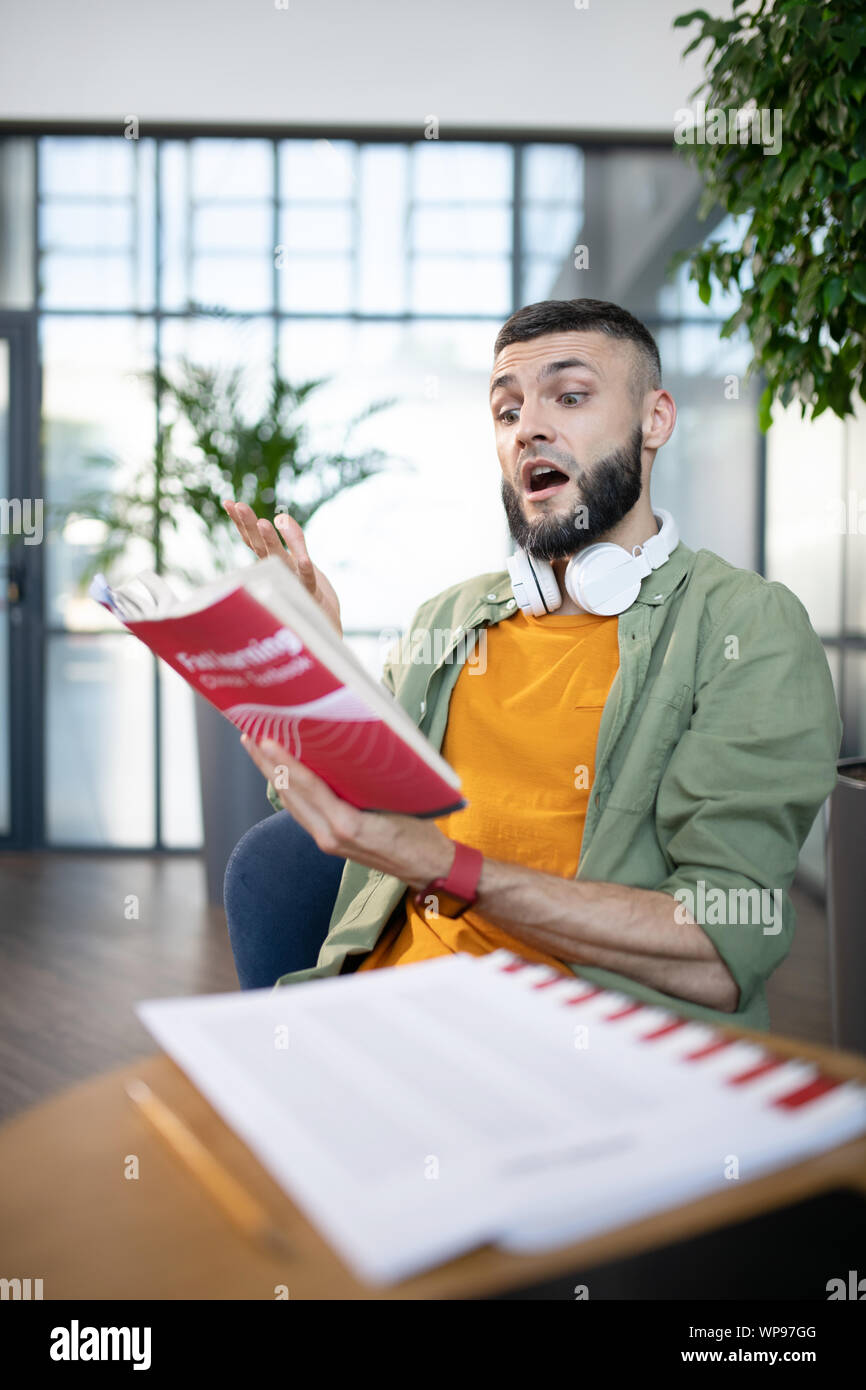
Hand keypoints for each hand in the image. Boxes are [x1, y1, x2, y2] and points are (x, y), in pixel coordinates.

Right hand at [222, 500, 342, 636]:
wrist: (323, 624)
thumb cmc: (306, 591)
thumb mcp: (300, 559)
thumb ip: (293, 539)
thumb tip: (281, 516)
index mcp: (272, 563)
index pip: (253, 540)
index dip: (241, 522)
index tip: (228, 502)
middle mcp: (277, 572)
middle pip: (261, 546)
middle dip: (249, 525)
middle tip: (239, 506)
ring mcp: (292, 583)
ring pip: (280, 561)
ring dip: (271, 542)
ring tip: (263, 522)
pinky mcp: (311, 594)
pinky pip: (307, 581)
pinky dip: (304, 570)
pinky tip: (303, 559)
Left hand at [241, 736, 455, 889]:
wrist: (427, 868)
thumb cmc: (420, 832)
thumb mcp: (398, 801)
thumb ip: (366, 780)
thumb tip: (345, 747)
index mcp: (348, 824)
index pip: (308, 786)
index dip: (285, 761)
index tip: (265, 739)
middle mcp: (330, 835)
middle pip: (290, 794)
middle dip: (267, 764)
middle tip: (248, 734)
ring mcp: (327, 841)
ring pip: (291, 804)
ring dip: (273, 776)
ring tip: (257, 749)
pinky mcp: (330, 843)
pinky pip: (302, 813)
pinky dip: (289, 791)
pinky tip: (282, 775)